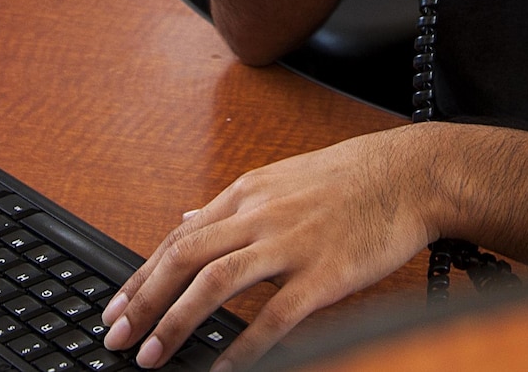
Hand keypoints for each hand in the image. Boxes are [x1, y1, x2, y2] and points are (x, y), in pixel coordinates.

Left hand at [101, 130, 439, 369]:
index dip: (142, 276)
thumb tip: (186, 219)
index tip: (117, 307)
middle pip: (184, 259)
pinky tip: (223, 369)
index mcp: (248, 194)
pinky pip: (274, 316)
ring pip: (216, 283)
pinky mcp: (323, 274)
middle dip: (143, 301)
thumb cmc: (352, 179)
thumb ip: (231, 205)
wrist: (411, 175)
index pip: (179, 238)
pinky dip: (244, 346)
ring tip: (152, 355)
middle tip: (116, 336)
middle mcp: (259, 215)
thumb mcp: (280, 179)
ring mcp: (291, 244)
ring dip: (176, 322)